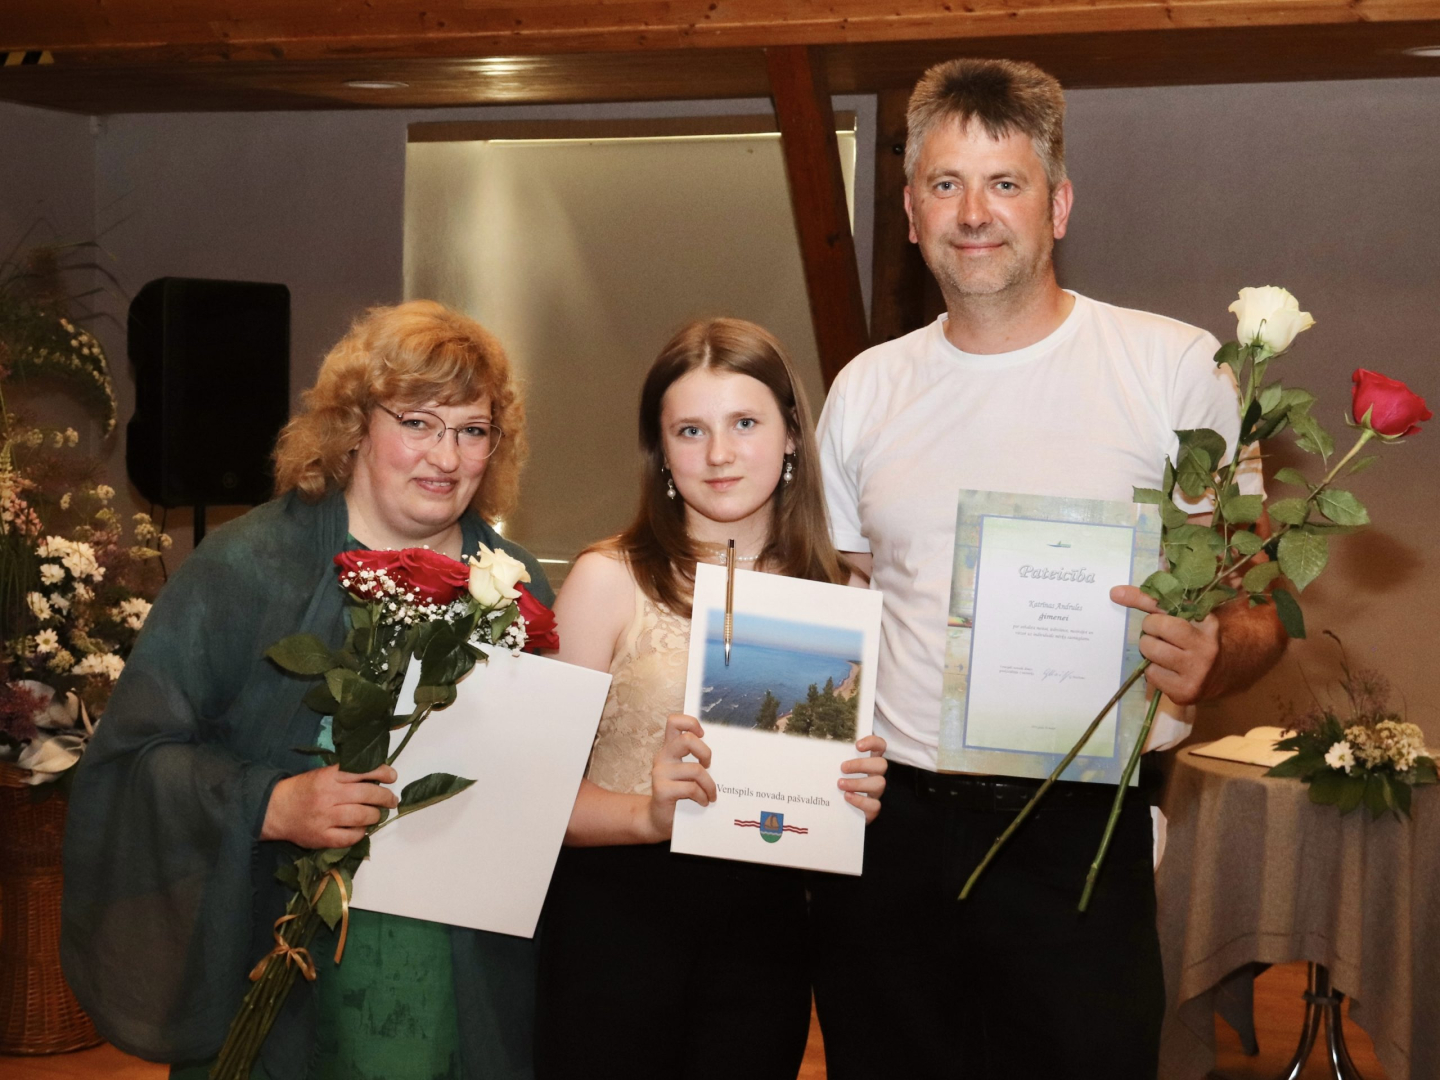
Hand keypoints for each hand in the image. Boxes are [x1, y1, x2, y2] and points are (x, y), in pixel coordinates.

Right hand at [261, 764, 398, 848]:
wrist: (274, 810)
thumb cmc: (303, 789)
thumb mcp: (322, 774)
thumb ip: (345, 775)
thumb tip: (377, 777)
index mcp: (328, 777)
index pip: (362, 771)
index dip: (382, 773)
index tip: (392, 776)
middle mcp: (329, 796)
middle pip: (368, 795)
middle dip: (385, 797)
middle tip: (391, 800)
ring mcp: (325, 818)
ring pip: (362, 816)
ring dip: (375, 815)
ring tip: (377, 814)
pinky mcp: (322, 838)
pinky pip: (350, 837)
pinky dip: (360, 833)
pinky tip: (361, 829)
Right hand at [647, 713, 717, 840]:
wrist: (659, 819)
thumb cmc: (679, 795)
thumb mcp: (687, 773)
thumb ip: (696, 760)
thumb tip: (726, 755)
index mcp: (670, 748)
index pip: (674, 722)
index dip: (690, 723)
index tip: (702, 735)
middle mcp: (663, 756)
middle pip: (687, 740)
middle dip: (705, 753)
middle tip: (708, 766)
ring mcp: (661, 772)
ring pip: (695, 769)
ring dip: (709, 785)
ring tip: (711, 795)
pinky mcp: (662, 789)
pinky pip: (691, 788)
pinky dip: (702, 796)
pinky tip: (703, 802)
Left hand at [840, 734, 887, 823]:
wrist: (842, 813)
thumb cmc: (838, 782)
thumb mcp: (838, 768)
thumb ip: (834, 757)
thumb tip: (813, 746)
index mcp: (870, 760)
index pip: (880, 746)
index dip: (872, 743)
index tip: (857, 745)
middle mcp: (877, 775)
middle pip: (881, 764)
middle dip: (861, 764)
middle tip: (843, 767)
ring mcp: (877, 792)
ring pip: (879, 784)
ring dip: (858, 783)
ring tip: (840, 784)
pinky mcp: (874, 808)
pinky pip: (874, 805)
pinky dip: (860, 800)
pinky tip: (847, 796)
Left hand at [1110, 585, 1220, 704]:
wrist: (1222, 671)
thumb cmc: (1195, 636)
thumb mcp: (1182, 614)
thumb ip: (1149, 600)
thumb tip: (1115, 592)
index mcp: (1206, 625)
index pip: (1164, 616)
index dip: (1153, 620)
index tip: (1156, 623)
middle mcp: (1205, 650)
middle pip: (1152, 637)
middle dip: (1150, 636)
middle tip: (1160, 639)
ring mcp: (1197, 674)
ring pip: (1150, 658)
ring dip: (1150, 654)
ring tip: (1165, 653)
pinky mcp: (1185, 693)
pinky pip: (1152, 677)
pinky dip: (1154, 671)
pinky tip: (1169, 670)